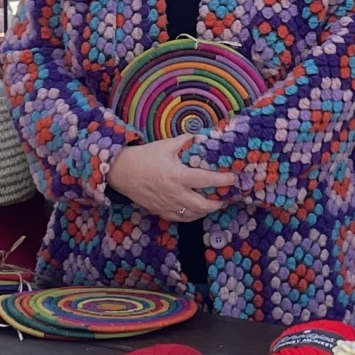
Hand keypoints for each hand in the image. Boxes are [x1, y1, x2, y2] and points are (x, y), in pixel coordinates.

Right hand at [110, 135, 231, 221]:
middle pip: (203, 205)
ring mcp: (167, 205)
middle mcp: (175, 193)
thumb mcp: (166, 145)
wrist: (121, 171)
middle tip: (224, 197)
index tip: (233, 178)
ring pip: (192, 215)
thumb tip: (200, 136)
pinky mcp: (160, 211)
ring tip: (212, 204)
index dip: (223, 180)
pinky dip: (190, 216)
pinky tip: (194, 210)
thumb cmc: (144, 156)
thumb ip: (185, 141)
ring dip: (205, 211)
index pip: (207, 180)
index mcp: (178, 176)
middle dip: (217, 203)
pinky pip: (180, 219)